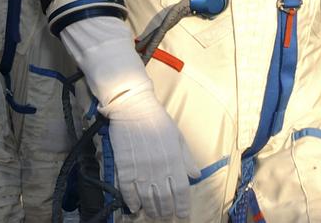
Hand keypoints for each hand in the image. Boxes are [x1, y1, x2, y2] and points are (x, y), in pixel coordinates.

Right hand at [104, 84, 197, 218]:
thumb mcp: (178, 137)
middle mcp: (159, 169)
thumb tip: (196, 176)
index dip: (182, 206)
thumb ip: (187, 158)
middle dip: (166, 211)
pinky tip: (135, 208)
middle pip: (164, 198)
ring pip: (146, 198)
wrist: (134, 108)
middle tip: (166, 217)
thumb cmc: (158, 120)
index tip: (183, 215)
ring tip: (153, 215)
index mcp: (174, 161)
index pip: (181, 190)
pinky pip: (128, 191)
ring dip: (151, 209)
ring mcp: (140, 170)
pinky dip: (131, 202)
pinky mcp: (124, 168)